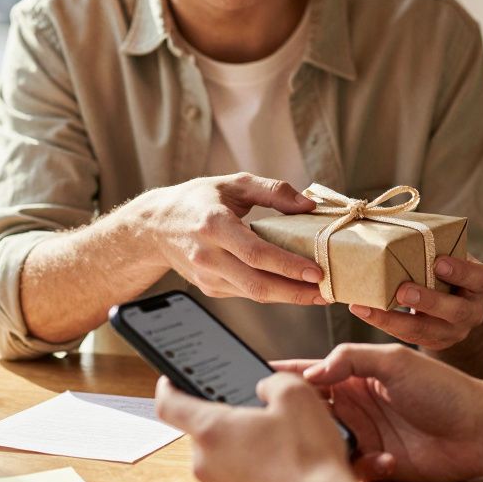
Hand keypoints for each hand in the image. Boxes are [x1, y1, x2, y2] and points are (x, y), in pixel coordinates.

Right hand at [128, 173, 325, 305]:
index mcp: (214, 225)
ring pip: (254, 294)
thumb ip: (273, 190)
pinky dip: (272, 293)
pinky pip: (246, 293)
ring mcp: (207, 276)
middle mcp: (208, 255)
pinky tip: (293, 289)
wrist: (155, 226)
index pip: (256, 253)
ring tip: (319, 293)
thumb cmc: (197, 200)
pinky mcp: (209, 288)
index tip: (317, 271)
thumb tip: (309, 205)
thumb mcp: (234, 184)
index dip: (288, 266)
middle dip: (296, 292)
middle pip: (257, 283)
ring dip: (289, 297)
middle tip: (327, 293)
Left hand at [155, 373, 360, 481]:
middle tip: (263, 421)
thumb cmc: (308, 461)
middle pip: (204, 434)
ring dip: (242, 453)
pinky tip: (281, 477)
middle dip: (229, 424)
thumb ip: (272, 381)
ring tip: (280, 453)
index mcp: (212, 430)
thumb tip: (265, 388)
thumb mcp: (297, 395)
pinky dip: (251, 479)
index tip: (170, 381)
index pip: (169, 404)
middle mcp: (205, 464)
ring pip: (221, 461)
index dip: (168, 387)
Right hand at [288, 343, 482, 481]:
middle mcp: (356, 405)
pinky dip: (363, 467)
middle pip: (309, 410)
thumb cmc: (444, 389)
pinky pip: (352, 469)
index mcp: (356, 374)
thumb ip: (351, 358)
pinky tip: (387, 460)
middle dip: (295, 416)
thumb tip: (311, 373)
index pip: (310, 372)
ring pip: (325, 442)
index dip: (283, 374)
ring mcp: (365, 435)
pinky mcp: (377, 464)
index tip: (254, 377)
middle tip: (284, 421)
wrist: (481, 430)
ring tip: (339, 443)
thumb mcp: (396, 361)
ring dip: (327, 445)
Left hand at [347, 256, 482, 350]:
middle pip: (456, 310)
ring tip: (371, 308)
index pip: (480, 278)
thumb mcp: (451, 256)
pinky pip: (409, 337)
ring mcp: (455, 332)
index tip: (438, 262)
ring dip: (397, 320)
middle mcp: (473, 312)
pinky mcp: (434, 343)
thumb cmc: (447, 270)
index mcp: (482, 284)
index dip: (461, 271)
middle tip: (403, 290)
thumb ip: (436, 246)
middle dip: (428, 301)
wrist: (456, 304)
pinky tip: (364, 311)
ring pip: (428, 332)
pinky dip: (385, 324)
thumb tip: (394, 224)